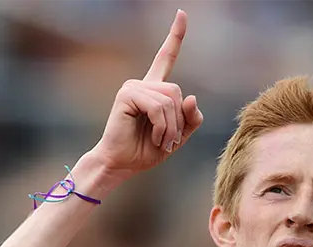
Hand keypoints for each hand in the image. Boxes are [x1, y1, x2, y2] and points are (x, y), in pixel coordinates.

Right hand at [87, 10, 205, 178]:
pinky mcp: (127, 95)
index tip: (182, 13)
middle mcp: (143, 84)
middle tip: (169, 142)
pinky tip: (155, 138)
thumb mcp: (177, 137)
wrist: (120, 164)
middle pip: (177, 92)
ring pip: (170, 100)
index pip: (166, 57)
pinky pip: (158, 107)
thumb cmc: (145, 151)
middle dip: (179, 121)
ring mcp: (133, 87)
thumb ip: (190, 119)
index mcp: (154, 90)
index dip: (175, 36)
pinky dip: (162, 126)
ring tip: (161, 142)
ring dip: (171, 127)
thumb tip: (192, 98)